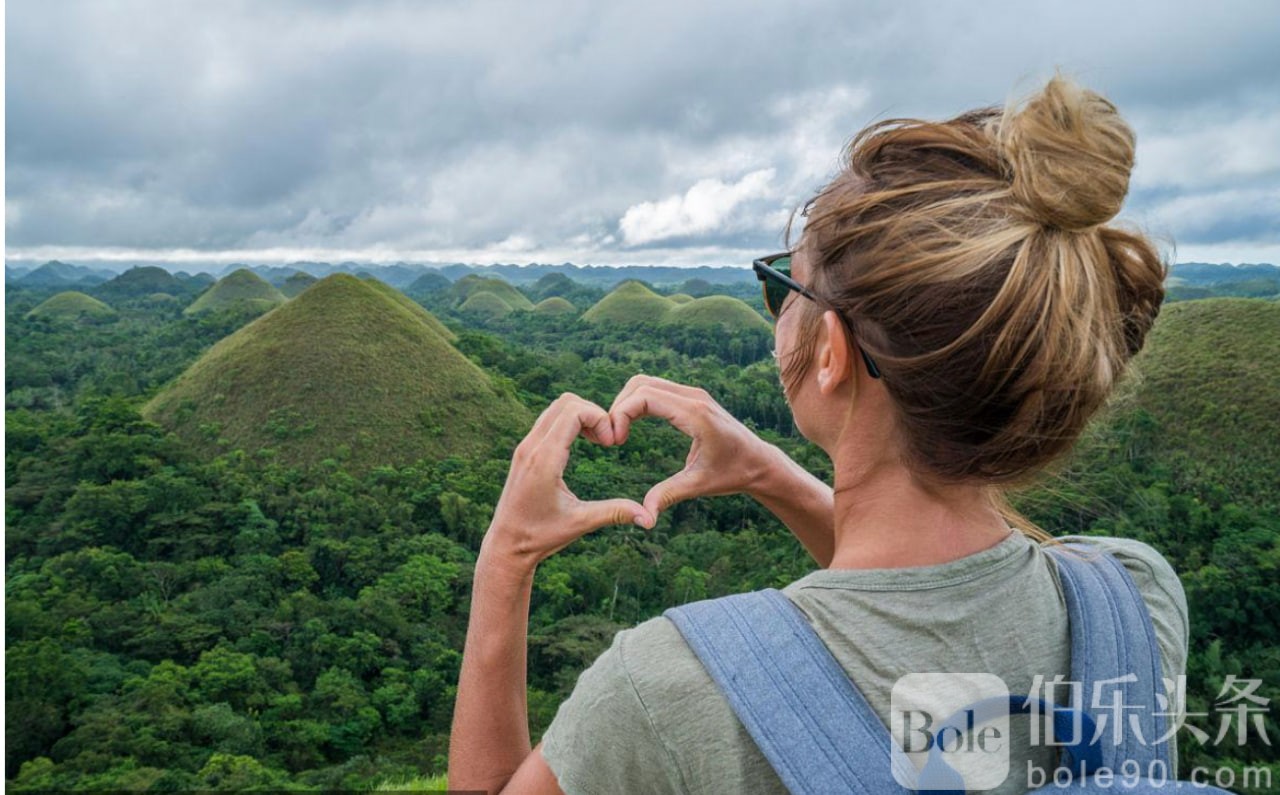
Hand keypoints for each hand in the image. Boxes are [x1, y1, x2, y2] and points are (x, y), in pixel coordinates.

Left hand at [484, 393, 653, 568]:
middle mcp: (531, 447)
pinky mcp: (524, 451)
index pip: (574, 411)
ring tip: (598, 441)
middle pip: (566, 401)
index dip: (600, 418)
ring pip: (556, 408)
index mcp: (544, 460)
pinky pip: (549, 420)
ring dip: (581, 416)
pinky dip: (570, 422)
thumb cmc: (541, 536)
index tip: (612, 443)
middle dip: (594, 413)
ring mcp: (525, 447)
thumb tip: (649, 518)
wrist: (506, 544)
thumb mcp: (580, 523)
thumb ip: (615, 513)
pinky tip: (583, 444)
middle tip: (608, 440)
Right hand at [609, 375, 773, 521]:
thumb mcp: (699, 485)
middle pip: (640, 383)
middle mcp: (693, 396)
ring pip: (646, 383)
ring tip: (618, 433)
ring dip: (627, 403)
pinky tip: (631, 427)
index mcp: (695, 413)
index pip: (645, 396)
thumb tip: (644, 518)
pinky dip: (638, 402)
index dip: (621, 414)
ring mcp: (692, 394)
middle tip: (612, 438)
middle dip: (619, 407)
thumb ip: (668, 495)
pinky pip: (656, 389)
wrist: (758, 462)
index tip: (615, 442)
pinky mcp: (691, 397)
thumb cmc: (733, 474)